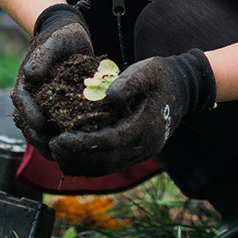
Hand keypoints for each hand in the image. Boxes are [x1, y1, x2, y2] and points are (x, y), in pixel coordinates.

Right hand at [9, 4, 92, 148]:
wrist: (71, 37)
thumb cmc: (62, 37)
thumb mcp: (55, 41)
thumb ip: (42, 56)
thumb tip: (29, 75)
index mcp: (26, 82)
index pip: (22, 103)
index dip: (29, 115)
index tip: (40, 126)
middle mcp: (32, 97)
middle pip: (28, 123)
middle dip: (38, 138)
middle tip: (53, 150)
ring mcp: (43, 106)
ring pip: (39, 131)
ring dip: (48, 145)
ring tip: (62, 158)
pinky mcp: (57, 111)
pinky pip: (54, 129)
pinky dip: (60, 141)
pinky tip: (73, 152)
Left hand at [46, 50, 215, 176]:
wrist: (185, 89)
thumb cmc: (162, 76)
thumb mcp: (149, 70)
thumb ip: (130, 80)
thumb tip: (108, 94)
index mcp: (146, 126)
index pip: (110, 142)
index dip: (82, 144)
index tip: (58, 139)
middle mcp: (145, 145)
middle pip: (107, 160)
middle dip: (77, 157)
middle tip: (52, 148)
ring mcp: (143, 152)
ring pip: (109, 167)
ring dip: (82, 165)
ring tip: (57, 155)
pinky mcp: (139, 152)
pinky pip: (113, 165)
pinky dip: (92, 166)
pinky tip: (73, 160)